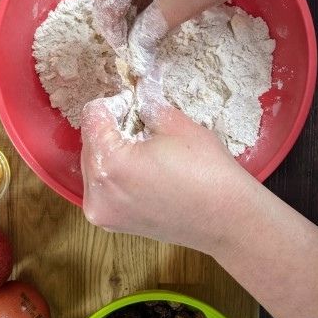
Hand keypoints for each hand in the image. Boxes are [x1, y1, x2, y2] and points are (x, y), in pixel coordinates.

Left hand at [80, 85, 253, 254]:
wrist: (228, 220)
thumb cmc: (208, 172)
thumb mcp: (177, 125)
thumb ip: (146, 105)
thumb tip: (135, 95)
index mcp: (110, 165)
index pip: (93, 118)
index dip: (114, 104)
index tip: (134, 104)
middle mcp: (97, 192)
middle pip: (88, 142)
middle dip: (109, 128)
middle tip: (138, 122)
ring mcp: (102, 212)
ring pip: (92, 165)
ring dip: (110, 150)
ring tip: (141, 147)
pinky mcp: (111, 223)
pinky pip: (101, 186)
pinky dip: (113, 172)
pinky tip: (140, 168)